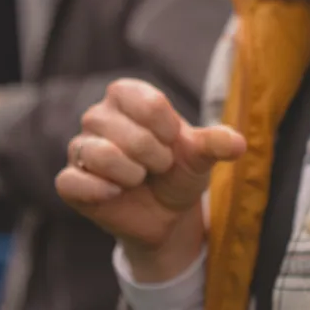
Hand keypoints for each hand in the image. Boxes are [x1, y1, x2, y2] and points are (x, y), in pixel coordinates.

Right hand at [55, 79, 245, 282]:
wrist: (167, 213)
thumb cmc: (179, 171)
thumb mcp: (201, 155)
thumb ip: (216, 144)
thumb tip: (238, 144)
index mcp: (127, 96)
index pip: (147, 102)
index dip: (168, 130)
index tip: (172, 142)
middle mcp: (98, 116)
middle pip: (125, 131)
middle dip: (153, 156)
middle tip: (158, 166)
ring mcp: (81, 148)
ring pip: (98, 154)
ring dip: (130, 173)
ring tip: (140, 179)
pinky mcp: (70, 181)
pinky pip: (72, 182)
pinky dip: (99, 190)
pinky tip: (116, 194)